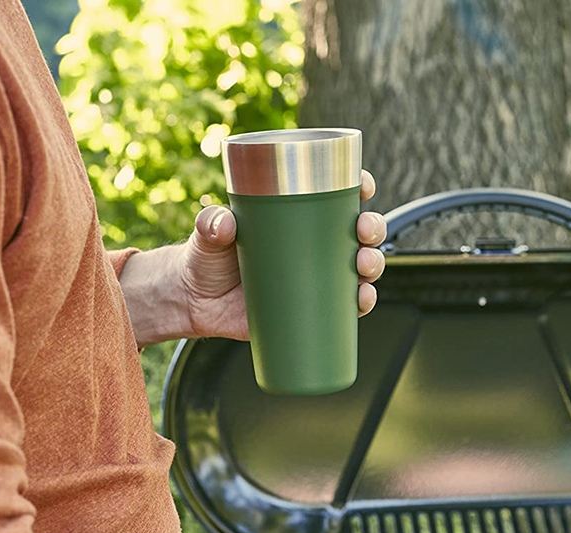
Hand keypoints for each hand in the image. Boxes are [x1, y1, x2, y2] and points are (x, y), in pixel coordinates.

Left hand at [180, 169, 384, 339]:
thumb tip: (223, 223)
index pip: (337, 196)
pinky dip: (363, 302)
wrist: (196, 303)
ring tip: (363, 267)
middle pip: (359, 231)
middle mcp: (314, 246)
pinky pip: (348, 306)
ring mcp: (317, 278)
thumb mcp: (207, 234)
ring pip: (361, 268)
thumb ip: (211, 223)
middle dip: (373, 227)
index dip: (358, 186)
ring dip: (374, 264)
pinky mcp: (313, 308)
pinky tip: (363, 299)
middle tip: (363, 231)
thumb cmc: (205, 258)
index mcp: (297, 217)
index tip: (362, 185)